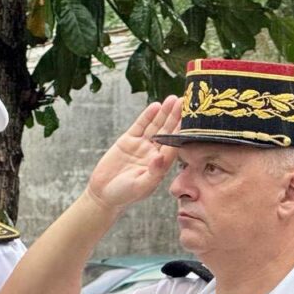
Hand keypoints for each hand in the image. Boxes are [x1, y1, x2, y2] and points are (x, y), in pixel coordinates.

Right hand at [86, 94, 181, 211]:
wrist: (103, 194)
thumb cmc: (123, 195)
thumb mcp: (140, 187)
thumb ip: (153, 173)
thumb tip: (161, 157)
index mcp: (161, 165)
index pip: (174, 145)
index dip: (182, 132)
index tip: (191, 120)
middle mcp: (154, 153)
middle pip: (167, 132)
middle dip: (176, 117)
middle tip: (185, 102)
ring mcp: (141, 146)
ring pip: (155, 126)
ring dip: (164, 113)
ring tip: (173, 99)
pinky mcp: (128, 141)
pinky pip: (140, 126)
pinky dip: (147, 116)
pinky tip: (155, 106)